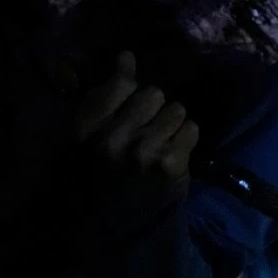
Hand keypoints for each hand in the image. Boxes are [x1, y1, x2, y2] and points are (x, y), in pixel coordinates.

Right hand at [74, 51, 198, 189]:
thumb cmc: (111, 171)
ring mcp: (141, 151)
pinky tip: (173, 155)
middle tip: (147, 132)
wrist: (127, 221)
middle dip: (154, 109)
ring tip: (160, 144)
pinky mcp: (168, 163)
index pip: (121, 84)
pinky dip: (186, 140)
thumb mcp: (98, 132)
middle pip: (154, 94)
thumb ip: (109, 92)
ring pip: (176, 110)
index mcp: (86, 129)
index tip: (131, 108)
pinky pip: (191, 129)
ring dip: (172, 125)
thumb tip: (126, 56)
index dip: (132, 91)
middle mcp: (111, 138)